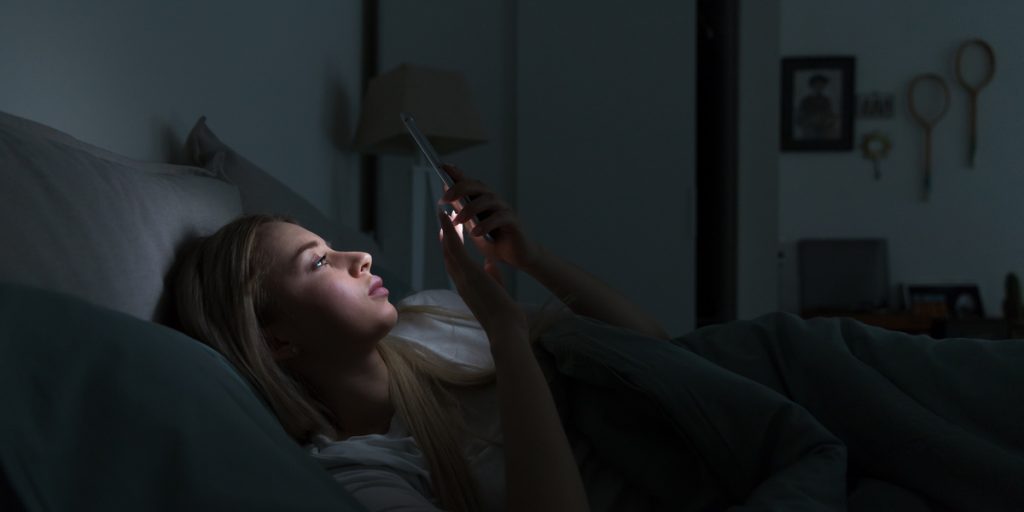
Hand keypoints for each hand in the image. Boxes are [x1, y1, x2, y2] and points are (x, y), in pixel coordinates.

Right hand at [438, 209, 526, 338]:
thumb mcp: (497, 290)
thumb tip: (490, 262)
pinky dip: (449, 232)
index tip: (451, 233)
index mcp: (467, 287)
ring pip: (448, 249)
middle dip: (445, 236)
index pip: (456, 264)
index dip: (451, 247)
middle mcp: (460, 281)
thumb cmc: (504, 315)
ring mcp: (462, 277)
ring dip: (445, 229)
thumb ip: (492, 275)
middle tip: (444, 218)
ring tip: (444, 212)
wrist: (505, 328)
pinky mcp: (468, 273)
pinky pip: (455, 248)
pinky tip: (448, 218)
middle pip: (448, 254)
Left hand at [440, 165, 542, 270]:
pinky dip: (486, 224)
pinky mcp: (514, 222)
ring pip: (488, 200)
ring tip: (458, 220)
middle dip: (460, 189)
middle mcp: (495, 201)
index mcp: (483, 201)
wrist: (515, 258)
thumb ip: (462, 211)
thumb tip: (447, 195)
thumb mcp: (472, 227)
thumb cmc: (494, 242)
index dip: (457, 174)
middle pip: (478, 187)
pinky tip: (476, 232)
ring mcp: (505, 210)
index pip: (470, 183)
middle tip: (445, 198)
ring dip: (470, 209)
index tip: (443, 167)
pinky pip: (500, 217)